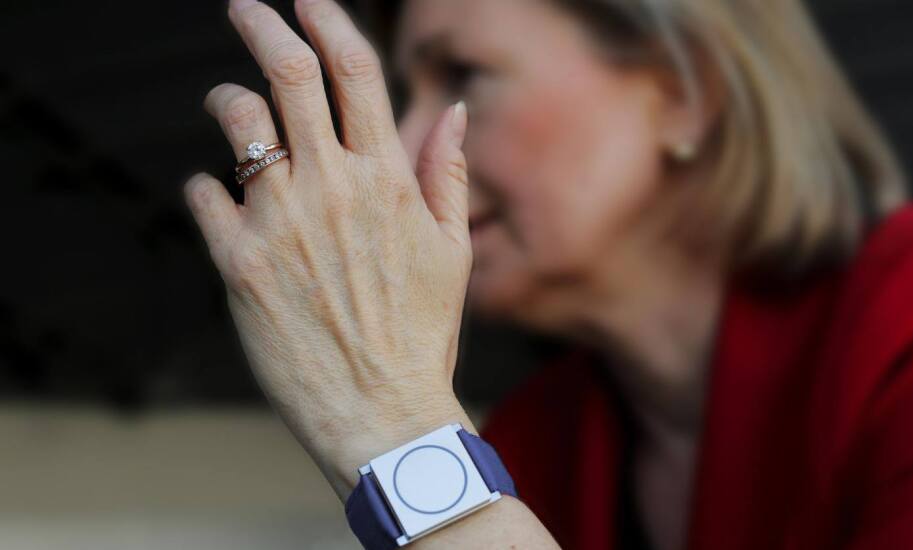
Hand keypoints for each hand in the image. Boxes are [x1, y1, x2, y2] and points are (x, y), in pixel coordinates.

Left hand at [184, 0, 473, 500]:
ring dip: (228, 98)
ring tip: (228, 102)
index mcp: (387, 178)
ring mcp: (281, 223)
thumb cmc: (422, 332)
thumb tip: (450, 109)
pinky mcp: (240, 264)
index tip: (308, 2)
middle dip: (260, 25)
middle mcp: (332, 187)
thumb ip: (447, 172)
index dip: (327, 22)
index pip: (353, 71)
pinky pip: (206, 195)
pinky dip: (208, 184)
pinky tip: (220, 195)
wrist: (381, 410)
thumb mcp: (451, 249)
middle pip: (288, 73)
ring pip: (239, 122)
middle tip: (244, 9)